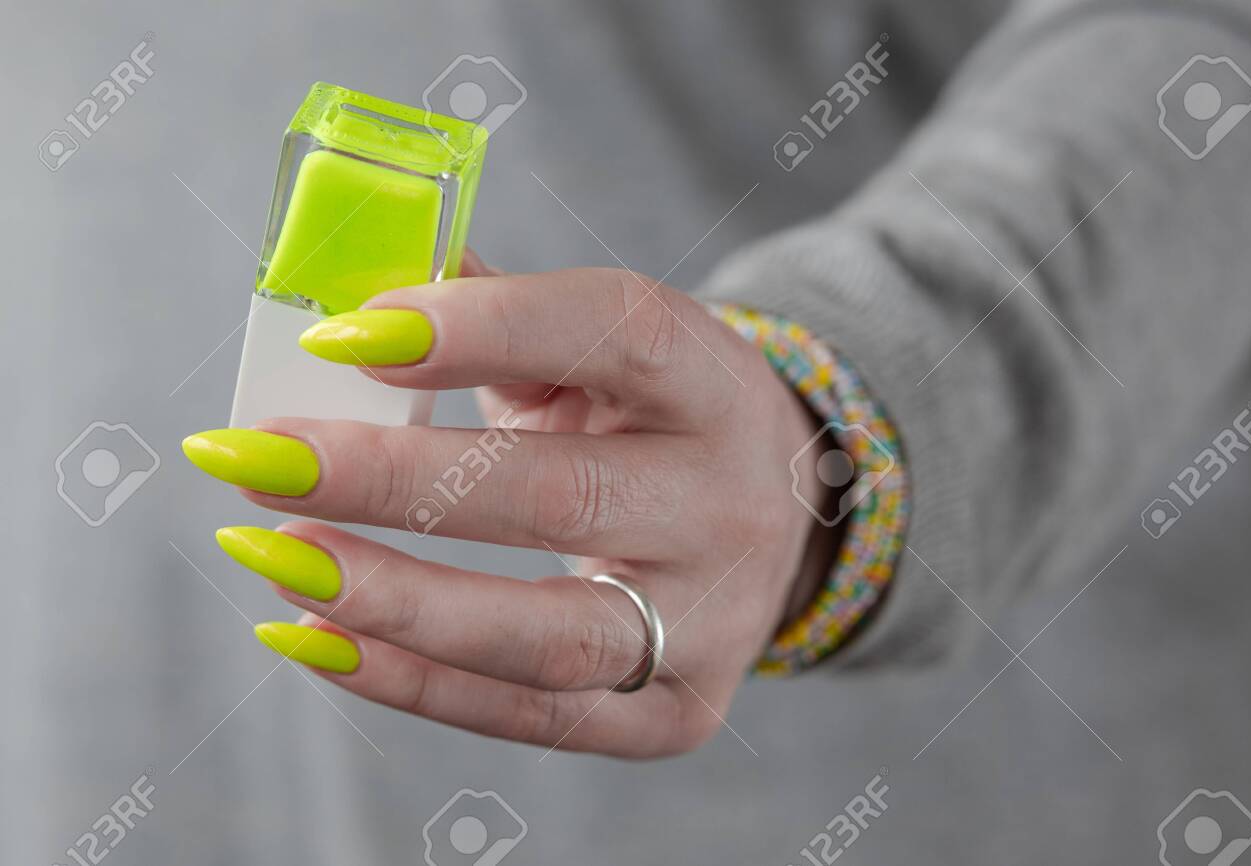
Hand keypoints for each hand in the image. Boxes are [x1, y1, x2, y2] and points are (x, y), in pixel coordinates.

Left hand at [186, 259, 833, 756]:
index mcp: (712, 384)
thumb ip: (491, 317)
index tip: (341, 334)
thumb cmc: (650, 420)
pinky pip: (535, 717)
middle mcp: (728, 506)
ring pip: (549, 634)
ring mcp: (711, 622)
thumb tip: (345, 300)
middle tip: (255, 458)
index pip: (613, 335)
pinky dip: (413, 682)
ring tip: (271, 558)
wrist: (767, 521)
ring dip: (392, 601)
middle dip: (391, 481)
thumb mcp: (600, 354)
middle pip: (561, 497)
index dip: (480, 326)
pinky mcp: (678, 711)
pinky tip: (314, 635)